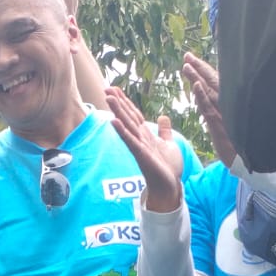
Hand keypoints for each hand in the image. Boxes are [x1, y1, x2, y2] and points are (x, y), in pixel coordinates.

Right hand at [105, 88, 183, 212]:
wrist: (169, 186)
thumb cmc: (168, 168)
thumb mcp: (169, 144)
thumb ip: (164, 131)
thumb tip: (163, 117)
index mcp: (145, 134)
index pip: (134, 114)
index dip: (125, 101)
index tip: (115, 88)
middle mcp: (139, 139)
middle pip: (127, 117)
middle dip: (118, 102)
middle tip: (106, 88)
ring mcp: (139, 147)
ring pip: (127, 126)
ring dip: (117, 112)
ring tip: (108, 98)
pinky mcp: (141, 155)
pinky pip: (130, 141)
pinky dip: (122, 132)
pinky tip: (114, 122)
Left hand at [183, 53, 236, 167]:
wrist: (245, 161)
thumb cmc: (241, 144)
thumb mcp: (232, 126)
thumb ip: (221, 114)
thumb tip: (211, 109)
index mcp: (229, 102)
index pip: (215, 82)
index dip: (203, 70)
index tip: (192, 60)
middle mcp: (227, 103)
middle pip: (212, 81)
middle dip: (199, 67)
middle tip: (187, 55)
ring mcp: (224, 112)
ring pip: (209, 91)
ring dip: (197, 77)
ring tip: (186, 65)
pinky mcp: (220, 124)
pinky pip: (209, 107)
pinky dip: (202, 96)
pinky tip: (196, 85)